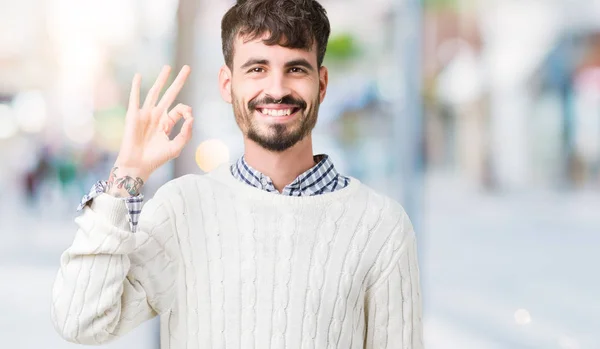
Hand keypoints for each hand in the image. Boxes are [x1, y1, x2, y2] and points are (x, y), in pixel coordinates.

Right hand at [114, 65, 193, 182]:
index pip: (180, 109)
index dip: (186, 111)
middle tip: (187, 67)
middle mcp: (157, 115)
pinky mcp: (134, 116)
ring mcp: (145, 114)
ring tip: (168, 67)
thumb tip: (192, 118)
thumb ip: (186, 134)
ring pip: (154, 92)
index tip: (187, 119)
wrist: (138, 165)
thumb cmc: (156, 158)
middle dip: (178, 81)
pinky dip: (136, 87)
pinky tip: (138, 76)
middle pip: (169, 94)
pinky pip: (135, 98)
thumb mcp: (176, 147)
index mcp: (167, 122)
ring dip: (161, 79)